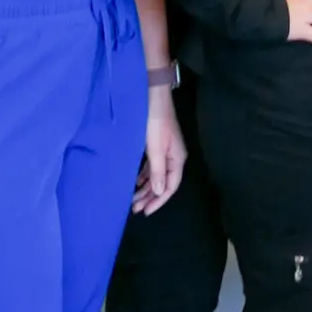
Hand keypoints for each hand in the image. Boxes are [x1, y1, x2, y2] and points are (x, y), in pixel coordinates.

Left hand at [133, 87, 186, 214]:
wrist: (152, 100)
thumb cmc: (155, 124)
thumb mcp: (156, 150)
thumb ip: (158, 172)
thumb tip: (160, 193)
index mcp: (177, 159)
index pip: (171, 186)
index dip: (159, 201)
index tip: (145, 212)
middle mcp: (174, 157)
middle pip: (164, 183)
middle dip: (150, 197)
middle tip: (135, 209)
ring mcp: (166, 152)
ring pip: (157, 176)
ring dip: (146, 189)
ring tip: (133, 200)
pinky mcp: (157, 147)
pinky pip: (152, 168)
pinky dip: (144, 177)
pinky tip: (136, 183)